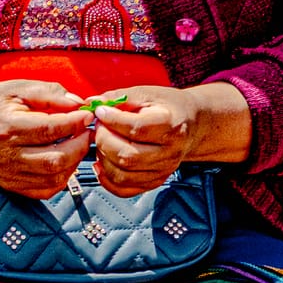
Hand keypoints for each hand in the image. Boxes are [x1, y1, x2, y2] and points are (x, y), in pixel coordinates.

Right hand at [0, 79, 90, 198]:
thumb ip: (49, 93)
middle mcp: (7, 155)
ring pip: (53, 178)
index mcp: (8, 127)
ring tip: (77, 146)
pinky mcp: (10, 184)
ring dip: (74, 163)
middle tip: (87, 132)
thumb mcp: (17, 88)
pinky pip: (43, 191)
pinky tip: (64, 162)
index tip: (87, 115)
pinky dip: (61, 179)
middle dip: (80, 146)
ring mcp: (8, 174)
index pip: (50, 129)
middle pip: (55, 159)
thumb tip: (78, 104)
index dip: (75, 123)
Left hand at [90, 81, 251, 195]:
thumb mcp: (148, 94)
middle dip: (103, 140)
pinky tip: (102, 162)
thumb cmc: (167, 107)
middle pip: (127, 156)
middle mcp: (170, 152)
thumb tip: (93, 102)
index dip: (113, 121)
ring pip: (122, 175)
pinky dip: (106, 178)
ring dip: (103, 158)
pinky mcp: (154, 181)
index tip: (101, 112)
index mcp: (172, 126)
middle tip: (99, 127)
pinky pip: (123, 189)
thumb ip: (120, 97)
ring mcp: (162, 170)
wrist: (189, 124)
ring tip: (102, 141)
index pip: (137, 129)